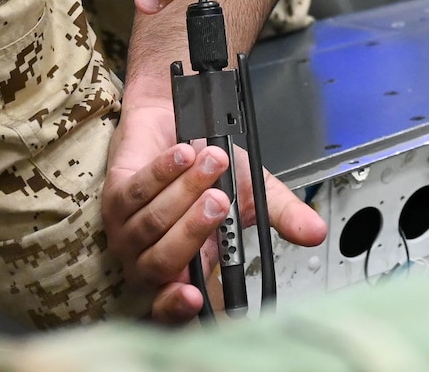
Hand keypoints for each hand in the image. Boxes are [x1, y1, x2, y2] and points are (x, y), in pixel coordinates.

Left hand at [102, 99, 326, 322]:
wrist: (178, 119)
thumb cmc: (209, 164)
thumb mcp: (252, 192)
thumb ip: (281, 215)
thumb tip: (314, 231)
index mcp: (186, 266)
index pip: (172, 305)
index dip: (178, 308)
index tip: (194, 296)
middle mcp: (152, 256)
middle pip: (163, 262)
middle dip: (193, 230)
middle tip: (220, 200)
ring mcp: (128, 229)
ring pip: (152, 222)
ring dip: (184, 189)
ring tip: (212, 161)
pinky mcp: (113, 197)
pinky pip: (136, 191)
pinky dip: (164, 171)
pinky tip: (183, 153)